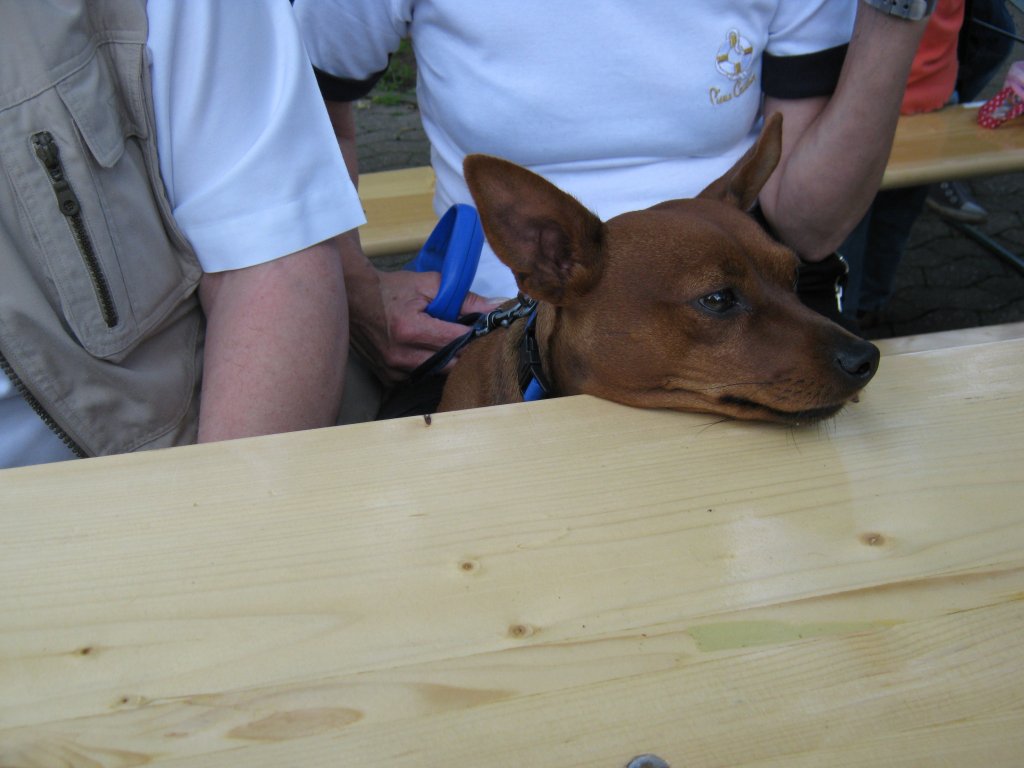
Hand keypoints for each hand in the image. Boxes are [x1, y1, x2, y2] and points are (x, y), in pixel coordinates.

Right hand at [348, 266, 503, 384]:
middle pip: (450, 364)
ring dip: (448, 361)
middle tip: (470, 337)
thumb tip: (495, 308)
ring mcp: (393, 369)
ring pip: (437, 374)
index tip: (484, 328)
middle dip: (464, 351)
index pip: (457, 341)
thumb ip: (464, 298)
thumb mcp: (429, 285)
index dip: (475, 335)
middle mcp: (401, 354)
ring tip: (448, 342)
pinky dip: (429, 367)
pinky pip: (420, 377)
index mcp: (411, 329)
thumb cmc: (391, 290)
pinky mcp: (388, 378)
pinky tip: (428, 352)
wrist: (354, 299)